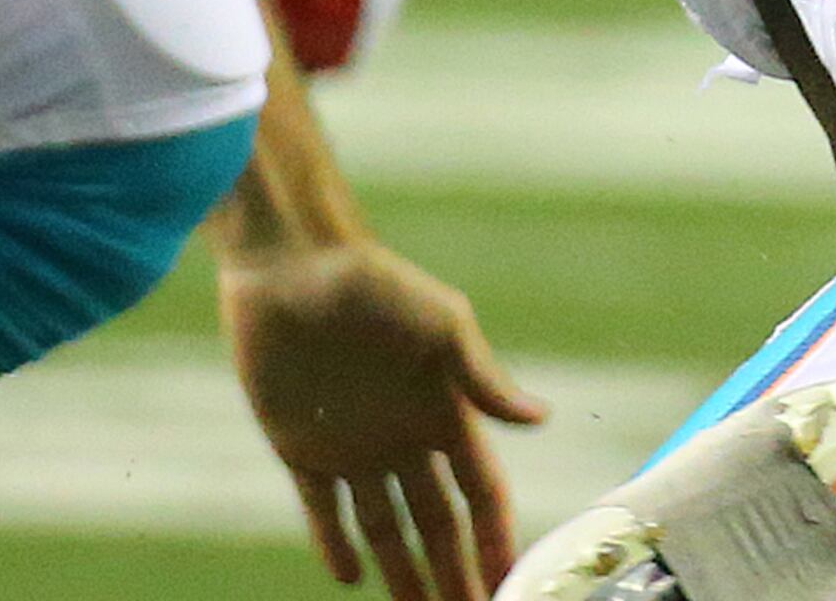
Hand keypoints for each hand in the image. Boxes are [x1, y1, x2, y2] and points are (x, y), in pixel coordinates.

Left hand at [223, 239, 546, 600]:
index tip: (510, 581)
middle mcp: (406, 439)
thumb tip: (542, 419)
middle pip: (439, 523)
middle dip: (456, 572)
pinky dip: (336, 544)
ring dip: (403, 572)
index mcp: (446, 412)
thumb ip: (483, 379)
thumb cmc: (378, 285)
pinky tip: (352, 578)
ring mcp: (354, 448)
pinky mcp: (302, 448)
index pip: (481, 492)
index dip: (497, 537)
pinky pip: (323, 511)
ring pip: (386, 528)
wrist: (294, 267)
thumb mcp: (441, 326)